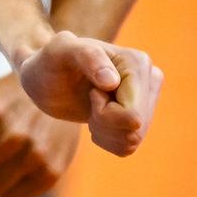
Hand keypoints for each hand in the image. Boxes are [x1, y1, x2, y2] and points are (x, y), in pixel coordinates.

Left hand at [16, 30, 162, 156]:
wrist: (46, 77)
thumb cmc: (50, 60)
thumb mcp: (60, 51)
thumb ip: (87, 57)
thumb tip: (112, 82)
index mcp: (138, 62)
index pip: (132, 114)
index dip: (104, 113)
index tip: (91, 92)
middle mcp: (150, 78)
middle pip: (135, 129)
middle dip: (104, 123)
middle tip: (89, 102)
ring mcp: (148, 98)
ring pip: (133, 139)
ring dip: (104, 132)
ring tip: (92, 109)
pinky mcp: (141, 116)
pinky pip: (129, 146)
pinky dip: (107, 139)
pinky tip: (97, 119)